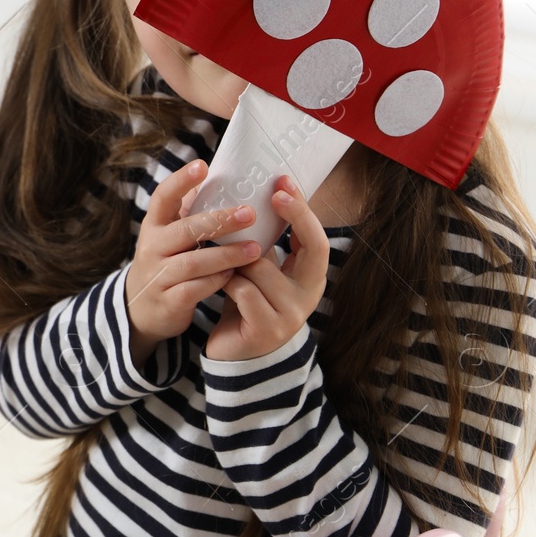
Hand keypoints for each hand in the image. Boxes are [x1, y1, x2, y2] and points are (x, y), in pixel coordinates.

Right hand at [125, 158, 262, 356]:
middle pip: (186, 230)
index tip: (203, 165)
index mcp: (154, 225)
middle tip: (250, 213)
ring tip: (255, 249)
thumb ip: (190, 212)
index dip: (181, 181)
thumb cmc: (166, 263)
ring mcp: (158, 275)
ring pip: (194, 262)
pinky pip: (196, 288)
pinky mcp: (168, 300)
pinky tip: (235, 275)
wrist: (140, 309)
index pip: (163, 197)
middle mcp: (152, 247)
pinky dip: (217, 281)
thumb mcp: (169, 235)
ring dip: (227, 254)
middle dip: (220, 221)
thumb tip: (221, 177)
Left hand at [205, 175, 328, 361]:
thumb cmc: (244, 303)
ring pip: (261, 266)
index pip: (317, 239)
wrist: (232, 353)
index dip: (303, 210)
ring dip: (236, 260)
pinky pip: (242, 289)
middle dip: (295, 215)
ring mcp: (291, 314)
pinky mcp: (267, 329)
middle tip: (275, 192)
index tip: (284, 183)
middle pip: (313, 247)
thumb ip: (263, 244)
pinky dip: (226, 282)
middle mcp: (309, 296)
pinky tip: (218, 284)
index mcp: (309, 278)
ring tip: (223, 264)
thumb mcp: (258, 270)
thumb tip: (253, 196)